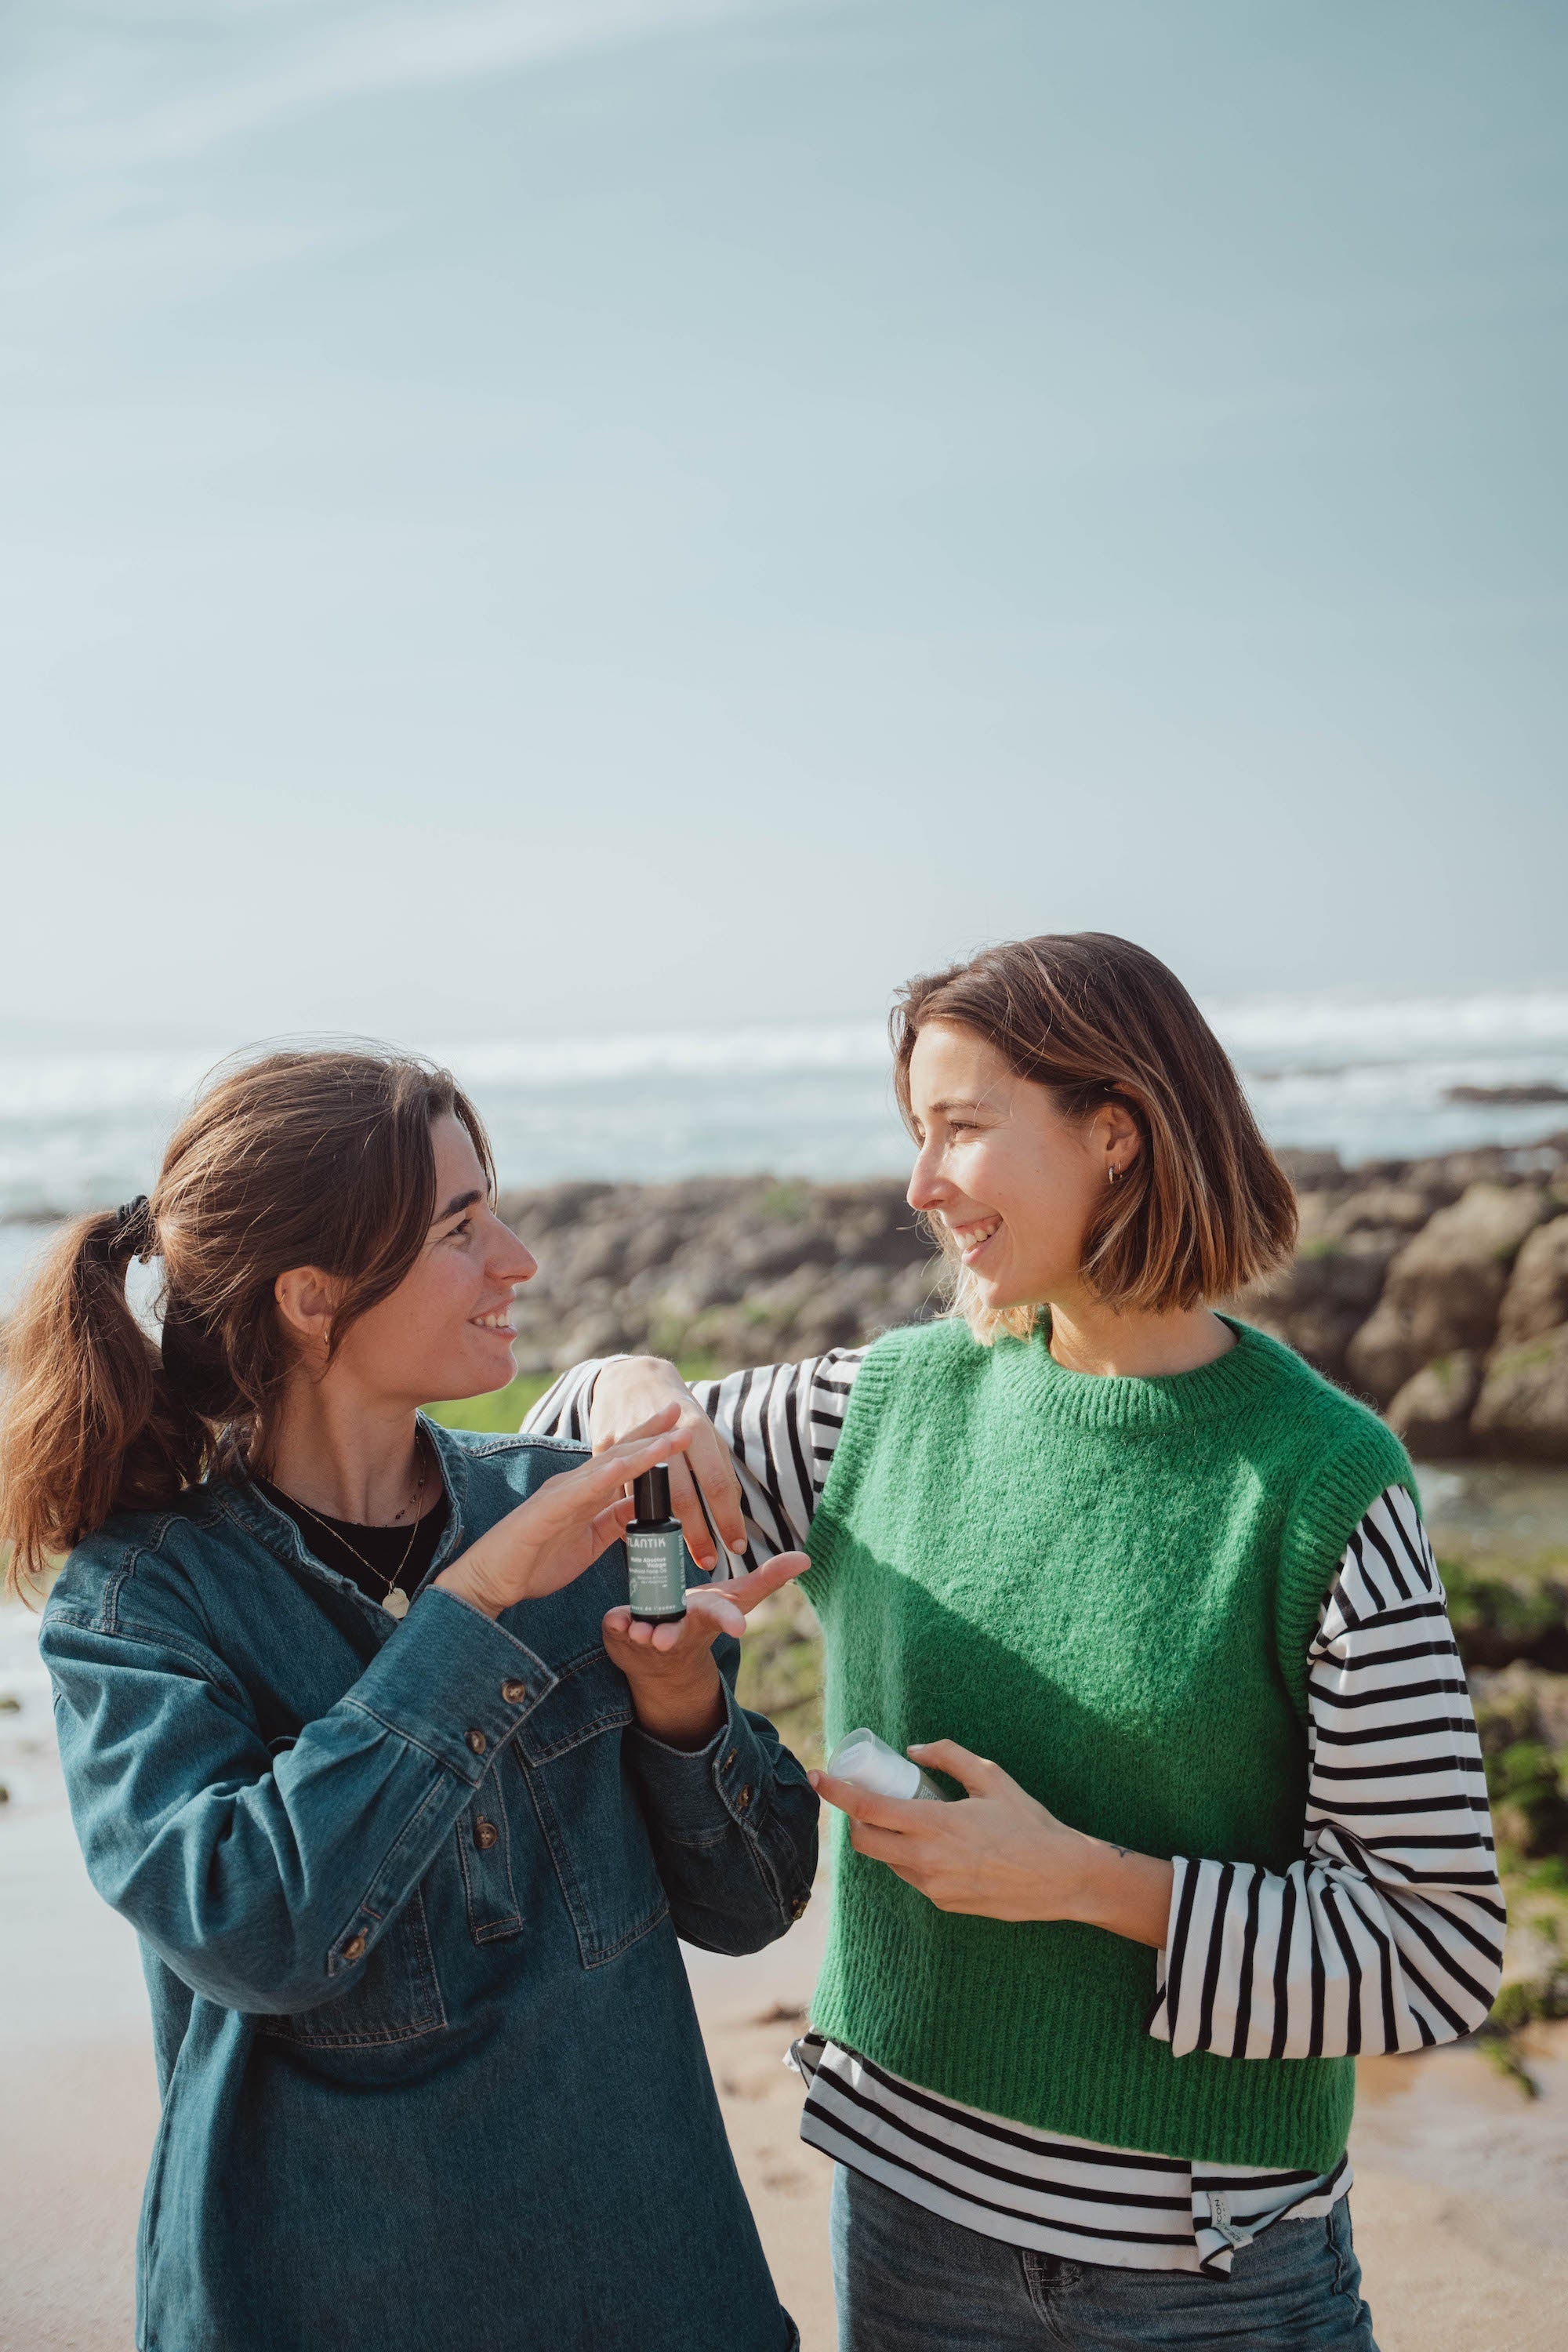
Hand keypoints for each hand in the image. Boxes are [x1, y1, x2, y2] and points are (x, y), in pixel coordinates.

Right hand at [434, 1407, 691, 1619]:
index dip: (651, 1442)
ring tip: (670, 1437)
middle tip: (680, 1410)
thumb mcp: (590, 1540)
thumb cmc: (535, 1561)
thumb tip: (642, 1505)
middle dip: (652, 1433)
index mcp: (584, 1492)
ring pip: (606, 1466)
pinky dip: (603, 1477)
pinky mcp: (547, 1509)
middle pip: (619, 1453)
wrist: (491, 1581)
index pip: (623, 1461)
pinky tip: (625, 1465)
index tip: (680, 1427)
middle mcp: (573, 1484)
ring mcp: (559, 1493)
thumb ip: (614, 1521)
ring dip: (640, 1449)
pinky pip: (579, 1491)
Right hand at [588, 1356, 746, 1573]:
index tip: (736, 1548)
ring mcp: (630, 1441)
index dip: (727, 1519)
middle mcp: (665, 1436)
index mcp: (695, 1431)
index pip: (716, 1484)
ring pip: (646, 1497)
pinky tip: (639, 1534)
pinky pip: (615, 1489)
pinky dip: (627, 1514)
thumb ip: (717, 1470)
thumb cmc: (677, 1412)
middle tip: (709, 1562)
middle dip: (697, 1535)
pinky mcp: (602, 1447)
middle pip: (682, 1497)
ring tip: (675, 1554)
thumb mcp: (704, 1434)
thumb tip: (730, 1513)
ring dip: (661, 1531)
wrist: (632, 1377)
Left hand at [601, 1549, 809, 1748]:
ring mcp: (648, 1638)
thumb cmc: (704, 1618)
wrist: (666, 1660)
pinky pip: (615, 1630)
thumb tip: (806, 1558)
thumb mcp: (738, 1597)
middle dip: (669, 1636)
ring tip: (635, 1629)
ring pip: (641, 1635)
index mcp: (706, 1617)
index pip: (721, 1617)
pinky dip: (614, 1625)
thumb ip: (769, 1577)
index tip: (738, 1628)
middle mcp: (678, 1631)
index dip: (730, 1621)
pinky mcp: (620, 1637)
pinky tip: (614, 1620)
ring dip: (638, 1632)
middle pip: (676, 1633)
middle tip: (662, 1639)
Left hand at [810, 1739, 1173, 1946]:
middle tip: (866, 1798)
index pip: (866, 1810)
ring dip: (885, 1839)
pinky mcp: (944, 1903)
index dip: (836, 1793)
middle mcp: (926, 1861)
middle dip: (855, 1819)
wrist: (1061, 1878)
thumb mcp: (991, 1777)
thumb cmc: (1029, 1822)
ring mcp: (933, 1887)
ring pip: (888, 1861)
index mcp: (934, 1825)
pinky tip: (938, 1844)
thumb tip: (914, 1749)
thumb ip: (949, 1757)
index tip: (818, 1777)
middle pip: (864, 1841)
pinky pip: (913, 1877)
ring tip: (909, 1818)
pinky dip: (912, 1858)